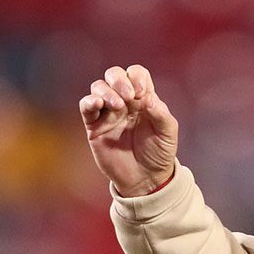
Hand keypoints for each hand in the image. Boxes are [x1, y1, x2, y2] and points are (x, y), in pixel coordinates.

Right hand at [80, 65, 178, 195]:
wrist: (145, 178)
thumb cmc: (159, 154)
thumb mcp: (168, 134)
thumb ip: (161, 114)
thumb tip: (147, 98)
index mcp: (144, 99)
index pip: (136, 74)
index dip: (137, 76)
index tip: (142, 93)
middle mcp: (125, 102)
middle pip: (114, 75)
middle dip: (119, 79)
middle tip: (129, 96)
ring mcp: (108, 113)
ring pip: (98, 87)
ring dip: (106, 91)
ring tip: (117, 106)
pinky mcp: (95, 126)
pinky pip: (86, 107)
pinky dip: (89, 101)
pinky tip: (96, 104)